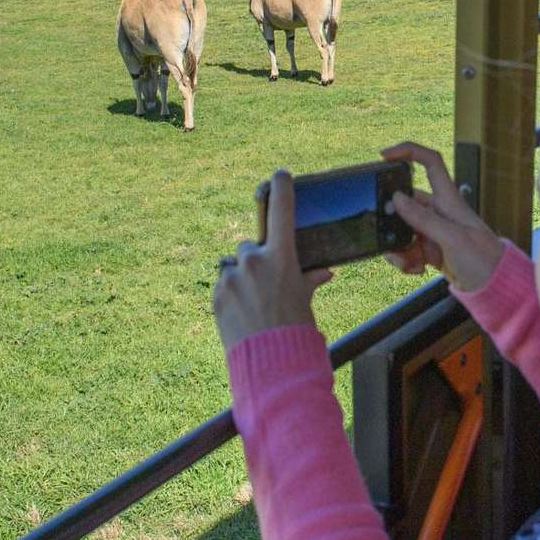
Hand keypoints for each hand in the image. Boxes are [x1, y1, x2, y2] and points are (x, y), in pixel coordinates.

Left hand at [212, 170, 334, 349]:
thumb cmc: (295, 331)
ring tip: (253, 306)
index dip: (281, 188)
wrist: (270, 364)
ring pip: (235, 267)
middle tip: (266, 286)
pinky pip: (224, 284)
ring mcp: (232, 276)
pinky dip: (231, 294)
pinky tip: (243, 313)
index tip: (279, 175)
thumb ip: (308, 280)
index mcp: (282, 257)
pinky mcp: (217, 293)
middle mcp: (254, 260)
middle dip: (256, 260)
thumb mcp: (304, 300)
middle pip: (251, 246)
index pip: (281, 210)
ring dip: (242, 278)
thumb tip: (322, 272)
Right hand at [379, 142, 504, 290]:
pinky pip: (407, 249)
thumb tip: (396, 198)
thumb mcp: (452, 238)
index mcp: (448, 200)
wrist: (495, 288)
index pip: (430, 162)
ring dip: (398, 247)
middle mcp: (439, 211)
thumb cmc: (484, 259)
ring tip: (410, 263)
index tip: (384, 156)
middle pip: (405, 202)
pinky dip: (405, 260)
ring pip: (402, 229)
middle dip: (392, 219)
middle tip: (390, 236)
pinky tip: (416, 269)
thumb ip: (423, 218)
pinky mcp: (430, 250)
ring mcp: (433, 231)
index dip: (408, 152)